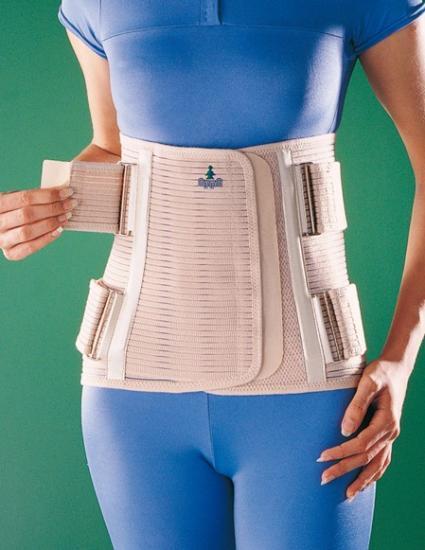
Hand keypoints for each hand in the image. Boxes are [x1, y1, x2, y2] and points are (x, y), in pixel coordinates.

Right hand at [0, 186, 77, 259]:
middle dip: (53, 208)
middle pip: (28, 215)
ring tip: (66, 216)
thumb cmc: (12, 211)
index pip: (25, 198)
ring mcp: (2, 240)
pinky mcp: (10, 253)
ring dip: (51, 223)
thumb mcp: (15, 199)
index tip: (67, 192)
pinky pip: (30, 247)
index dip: (49, 195)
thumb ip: (32, 197)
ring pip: (28, 232)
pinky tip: (59, 230)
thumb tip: (61, 192)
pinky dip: (47, 239)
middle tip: (71, 204)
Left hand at [317, 357, 409, 499]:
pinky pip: (382, 460)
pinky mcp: (386, 435)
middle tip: (323, 479)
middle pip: (366, 459)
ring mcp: (390, 436)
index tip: (322, 456)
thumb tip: (344, 430)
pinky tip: (364, 482)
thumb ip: (356, 405)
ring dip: (362, 480)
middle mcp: (390, 433)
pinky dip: (373, 474)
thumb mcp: (368, 383)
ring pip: (377, 465)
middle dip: (344, 470)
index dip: (341, 452)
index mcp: (386, 422)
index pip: (361, 444)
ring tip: (347, 494)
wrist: (396, 369)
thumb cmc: (380, 373)